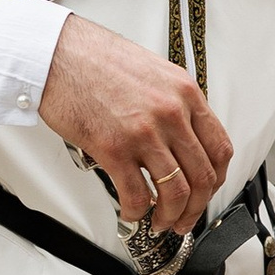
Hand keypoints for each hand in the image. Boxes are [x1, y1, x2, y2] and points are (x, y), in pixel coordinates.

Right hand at [38, 13, 232, 233]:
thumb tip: (181, 137)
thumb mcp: (153, 72)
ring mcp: (144, 132)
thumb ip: (173, 104)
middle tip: (185, 218)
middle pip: (203, 176)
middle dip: (197, 207)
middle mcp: (171, 113)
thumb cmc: (95, 59)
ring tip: (161, 222)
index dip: (217, 179)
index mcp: (185, 93)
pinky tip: (133, 212)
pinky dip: (138, 212)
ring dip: (171, 215)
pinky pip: (137, 194)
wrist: (55, 52)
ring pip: (176, 191)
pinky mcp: (114, 148)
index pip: (219, 148)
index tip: (207, 192)